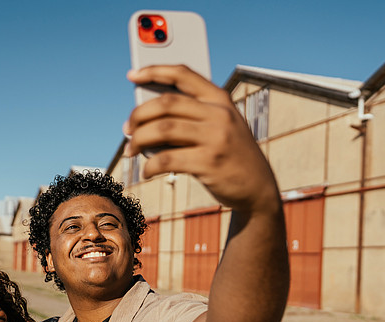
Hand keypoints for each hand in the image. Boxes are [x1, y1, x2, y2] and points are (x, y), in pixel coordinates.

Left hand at [125, 65, 279, 215]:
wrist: (257, 187)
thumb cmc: (230, 155)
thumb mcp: (221, 126)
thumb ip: (193, 117)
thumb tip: (146, 119)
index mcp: (220, 99)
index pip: (183, 74)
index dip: (154, 71)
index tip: (132, 76)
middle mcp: (219, 114)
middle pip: (166, 103)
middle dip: (139, 115)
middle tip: (127, 128)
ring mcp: (215, 137)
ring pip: (162, 129)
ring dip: (139, 139)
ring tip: (131, 149)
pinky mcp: (209, 162)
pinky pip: (167, 159)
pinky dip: (150, 166)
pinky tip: (146, 171)